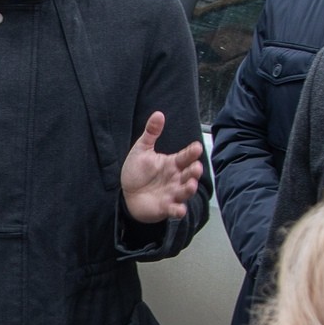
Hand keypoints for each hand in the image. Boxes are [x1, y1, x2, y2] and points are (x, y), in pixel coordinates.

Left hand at [121, 110, 204, 224]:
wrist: (126, 193)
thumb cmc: (137, 171)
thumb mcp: (142, 150)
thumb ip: (151, 133)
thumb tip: (158, 113)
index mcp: (172, 163)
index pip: (185, 157)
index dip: (192, 152)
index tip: (197, 147)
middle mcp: (176, 178)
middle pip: (189, 174)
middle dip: (194, 172)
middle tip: (196, 168)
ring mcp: (172, 193)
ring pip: (185, 191)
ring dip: (189, 189)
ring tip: (191, 185)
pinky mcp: (166, 207)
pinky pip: (175, 209)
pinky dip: (178, 210)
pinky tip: (179, 209)